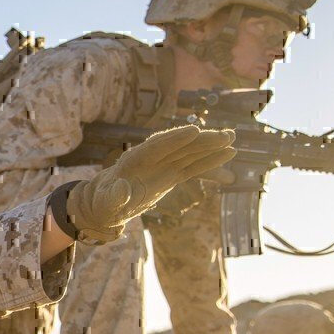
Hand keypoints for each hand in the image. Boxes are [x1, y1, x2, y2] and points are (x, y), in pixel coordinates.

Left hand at [67, 125, 235, 242]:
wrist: (105, 203)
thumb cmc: (102, 202)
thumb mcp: (104, 203)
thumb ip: (113, 196)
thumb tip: (123, 189)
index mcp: (133, 161)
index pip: (156, 147)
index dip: (174, 139)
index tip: (194, 131)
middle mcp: (150, 159)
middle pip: (177, 146)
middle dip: (200, 140)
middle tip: (224, 134)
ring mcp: (162, 165)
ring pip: (189, 153)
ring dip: (210, 145)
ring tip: (232, 138)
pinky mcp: (170, 174)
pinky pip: (193, 166)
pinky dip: (209, 161)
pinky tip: (229, 153)